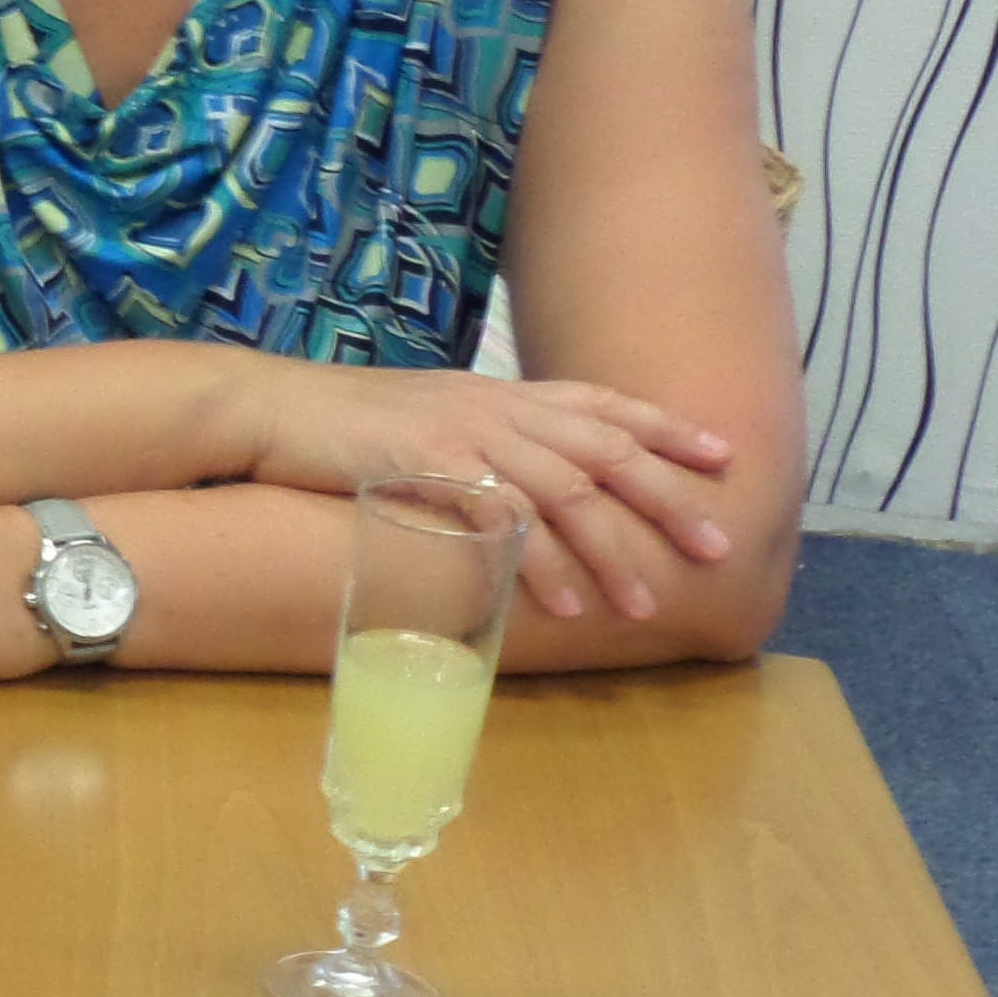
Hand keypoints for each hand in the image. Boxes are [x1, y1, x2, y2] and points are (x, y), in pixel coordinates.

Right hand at [244, 359, 735, 623]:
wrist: (274, 407)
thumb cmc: (345, 421)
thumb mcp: (429, 417)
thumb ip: (483, 438)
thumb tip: (520, 481)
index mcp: (501, 392)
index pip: (602, 402)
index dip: (666, 426)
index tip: (723, 454)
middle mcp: (496, 407)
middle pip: (603, 449)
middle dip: (666, 498)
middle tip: (717, 545)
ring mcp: (465, 435)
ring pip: (564, 492)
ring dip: (611, 553)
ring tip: (645, 604)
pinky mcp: (430, 468)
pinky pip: (502, 521)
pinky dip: (539, 566)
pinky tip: (565, 603)